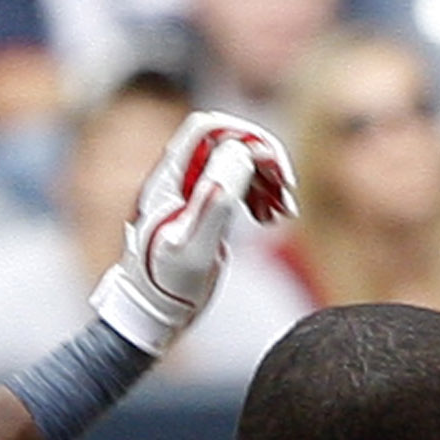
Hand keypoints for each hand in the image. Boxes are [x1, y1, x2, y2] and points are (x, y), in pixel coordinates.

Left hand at [92, 111, 295, 354]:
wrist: (152, 311)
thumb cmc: (166, 285)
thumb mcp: (193, 248)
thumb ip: (215, 202)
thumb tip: (239, 156)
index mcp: (173, 177)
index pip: (209, 128)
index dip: (247, 135)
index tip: (276, 169)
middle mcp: (181, 177)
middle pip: (227, 140)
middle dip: (264, 159)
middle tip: (287, 195)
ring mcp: (193, 192)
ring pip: (236, 162)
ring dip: (266, 179)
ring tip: (283, 213)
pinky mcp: (205, 209)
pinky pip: (237, 185)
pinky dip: (259, 194)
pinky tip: (270, 218)